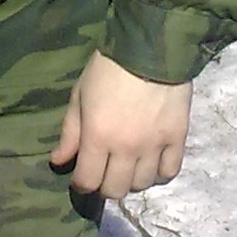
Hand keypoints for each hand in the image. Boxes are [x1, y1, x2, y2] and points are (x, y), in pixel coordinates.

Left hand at [50, 51, 190, 199]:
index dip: (81, 184)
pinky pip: (170, 171)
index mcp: (98, 137)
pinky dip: (160, 172)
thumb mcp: (80, 96)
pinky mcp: (177, 138)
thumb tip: (58, 162)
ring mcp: (154, 145)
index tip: (81, 176)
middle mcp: (126, 148)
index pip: (88, 181)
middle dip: (105, 184)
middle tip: (105, 169)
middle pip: (116, 189)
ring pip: (142, 184)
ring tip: (128, 164)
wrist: (149, 47)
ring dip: (132, 179)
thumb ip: (70, 133)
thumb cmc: (108, 69)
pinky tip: (152, 161)